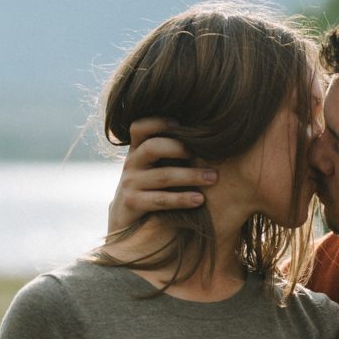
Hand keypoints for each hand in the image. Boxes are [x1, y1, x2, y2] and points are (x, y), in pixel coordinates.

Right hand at [107, 118, 217, 235]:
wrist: (126, 217)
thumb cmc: (150, 185)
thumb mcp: (154, 165)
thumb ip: (170, 151)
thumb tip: (207, 137)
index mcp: (137, 149)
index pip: (139, 127)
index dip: (157, 122)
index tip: (180, 124)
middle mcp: (132, 163)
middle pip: (153, 148)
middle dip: (181, 148)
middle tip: (207, 153)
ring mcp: (131, 183)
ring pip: (162, 176)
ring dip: (190, 175)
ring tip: (213, 177)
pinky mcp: (133, 203)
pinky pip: (160, 200)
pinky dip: (181, 199)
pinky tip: (199, 199)